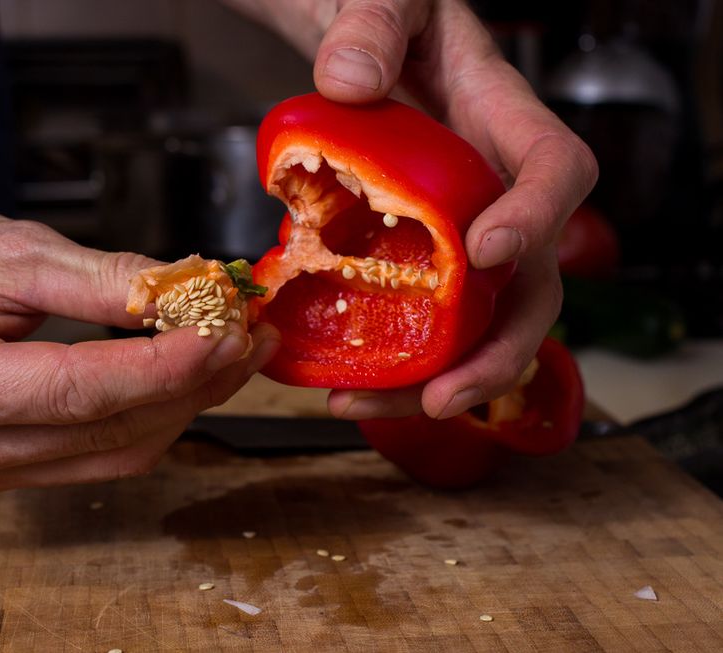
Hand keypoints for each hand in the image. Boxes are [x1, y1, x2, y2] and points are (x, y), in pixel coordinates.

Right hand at [0, 207, 278, 491]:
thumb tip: (191, 295)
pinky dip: (155, 417)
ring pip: (117, 453)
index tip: (226, 331)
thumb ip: (106, 281)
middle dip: (192, 382)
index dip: (163, 364)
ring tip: (235, 353)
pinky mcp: (8, 471)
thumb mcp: (15, 251)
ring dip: (186, 404)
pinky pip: (103, 458)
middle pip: (105, 427)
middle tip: (248, 333)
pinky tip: (191, 379)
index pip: (76, 389)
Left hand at [224, 0, 596, 418]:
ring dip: (437, 377)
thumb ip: (370, 27)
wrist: (360, 36)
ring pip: (479, 320)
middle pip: (533, 283)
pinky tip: (340, 382)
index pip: (556, 168)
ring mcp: (458, 228)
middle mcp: (495, 188)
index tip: (485, 251)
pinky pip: (425, 316)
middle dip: (498, 350)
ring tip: (363, 407)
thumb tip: (347, 83)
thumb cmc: (387, 12)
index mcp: (501, 120)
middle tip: (440, 397)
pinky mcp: (417, 253)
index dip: (536, 217)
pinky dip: (393, 359)